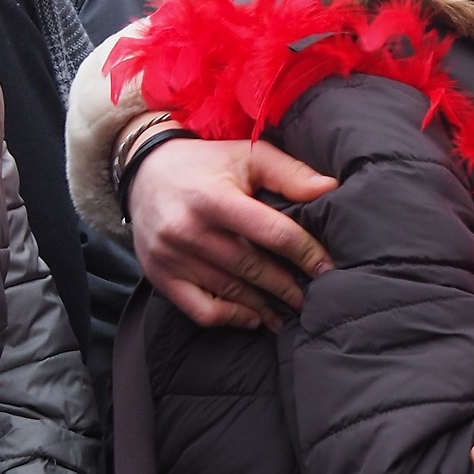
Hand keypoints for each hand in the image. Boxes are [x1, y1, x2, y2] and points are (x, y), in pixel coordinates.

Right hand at [127, 137, 336, 329]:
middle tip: (316, 296)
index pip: (272, 233)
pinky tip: (254, 317)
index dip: (305, 252)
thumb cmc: (206, 163)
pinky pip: (200, 310)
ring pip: (230, 291)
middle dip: (288, 286)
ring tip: (293, 310)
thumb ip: (289, 173)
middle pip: (253, 267)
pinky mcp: (160, 276)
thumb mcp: (247, 155)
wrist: (144, 171)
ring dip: (266, 305)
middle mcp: (189, 230)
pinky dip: (230, 318)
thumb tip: (330, 189)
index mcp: (215, 198)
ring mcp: (172, 257)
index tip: (327, 267)